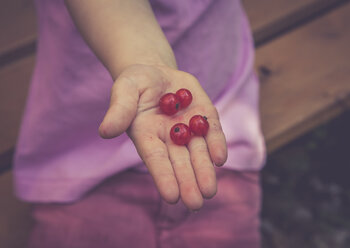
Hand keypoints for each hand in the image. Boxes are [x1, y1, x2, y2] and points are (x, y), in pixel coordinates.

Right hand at [99, 64, 226, 210]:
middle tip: (195, 204)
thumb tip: (105, 131)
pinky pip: (212, 132)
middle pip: (179, 163)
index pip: (155, 160)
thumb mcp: (124, 89)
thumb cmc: (135, 83)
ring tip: (209, 192)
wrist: (155, 71)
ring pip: (198, 153)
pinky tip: (220, 159)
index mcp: (147, 136)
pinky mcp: (204, 115)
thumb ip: (119, 109)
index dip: (163, 177)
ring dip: (204, 172)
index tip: (171, 197)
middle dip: (187, 183)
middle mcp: (169, 138)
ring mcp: (188, 128)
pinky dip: (216, 145)